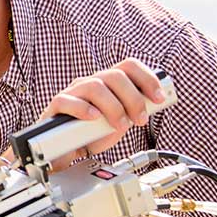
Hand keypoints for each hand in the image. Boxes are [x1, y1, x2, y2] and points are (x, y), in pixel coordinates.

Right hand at [41, 59, 165, 169]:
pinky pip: (68, 100)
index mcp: (107, 83)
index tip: (159, 98)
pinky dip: (83, 109)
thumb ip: (133, 111)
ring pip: (95, 86)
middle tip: (139, 120)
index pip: (128, 66)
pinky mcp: (57, 105)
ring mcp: (73, 92)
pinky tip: (94, 118)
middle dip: (133, 99)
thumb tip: (152, 104)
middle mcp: (91, 83)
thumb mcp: (118, 123)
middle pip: (115, 75)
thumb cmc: (91, 135)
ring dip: (113, 107)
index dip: (147, 79)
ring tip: (119, 125)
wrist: (65, 150)